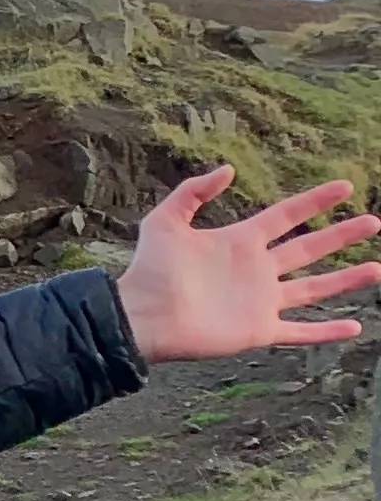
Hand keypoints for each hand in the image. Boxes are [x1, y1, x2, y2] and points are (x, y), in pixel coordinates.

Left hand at [111, 169, 380, 363]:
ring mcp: (260, 301)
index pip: (287, 216)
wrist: (141, 316)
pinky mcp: (258, 330)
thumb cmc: (149, 269)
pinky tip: (355, 327)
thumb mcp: (165, 220)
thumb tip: (228, 169)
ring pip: (314, 288)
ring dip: (346, 279)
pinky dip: (327, 332)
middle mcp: (257, 270)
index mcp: (240, 241)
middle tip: (374, 223)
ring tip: (377, 268)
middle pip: (309, 249)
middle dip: (341, 236)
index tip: (345, 186)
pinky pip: (300, 331)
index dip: (316, 201)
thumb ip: (193, 191)